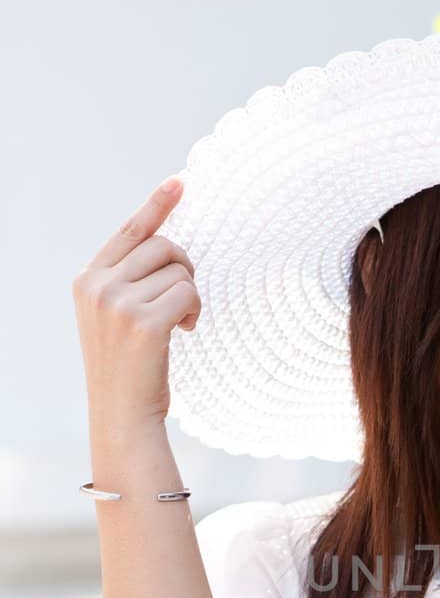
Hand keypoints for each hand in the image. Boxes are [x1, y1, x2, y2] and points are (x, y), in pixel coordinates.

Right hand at [72, 177, 198, 436]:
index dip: (157, 205)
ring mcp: (118, 303)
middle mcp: (98, 285)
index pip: (130, 231)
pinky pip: (188, 293)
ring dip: (191, 296)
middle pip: (163, 246)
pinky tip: (186, 331)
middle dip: (185, 268)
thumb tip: (166, 247)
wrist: (122, 415)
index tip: (180, 182)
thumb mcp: (115, 318)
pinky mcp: (143, 322)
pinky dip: (195, 310)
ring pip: (179, 271)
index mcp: (87, 279)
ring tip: (181, 324)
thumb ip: (128, 281)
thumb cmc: (127, 369)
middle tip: (185, 300)